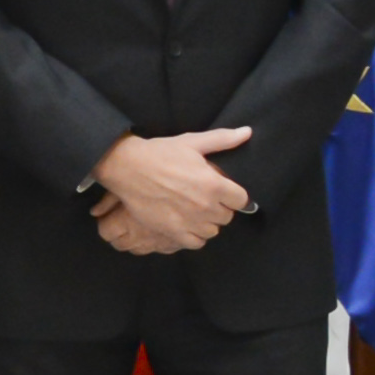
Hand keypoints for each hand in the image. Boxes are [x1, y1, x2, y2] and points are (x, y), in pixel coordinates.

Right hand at [88, 126, 254, 255]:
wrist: (127, 168)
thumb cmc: (160, 153)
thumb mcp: (192, 142)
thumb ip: (222, 139)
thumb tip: (247, 132)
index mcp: (214, 184)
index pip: (241, 200)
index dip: (233, 195)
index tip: (223, 192)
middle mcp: (205, 206)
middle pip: (227, 217)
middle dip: (219, 208)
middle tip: (205, 198)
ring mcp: (189, 221)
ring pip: (212, 231)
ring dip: (207, 223)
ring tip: (195, 212)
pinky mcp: (173, 231)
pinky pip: (196, 243)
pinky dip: (195, 236)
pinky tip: (187, 224)